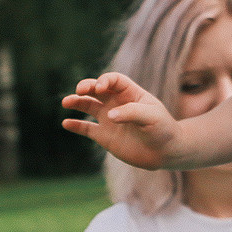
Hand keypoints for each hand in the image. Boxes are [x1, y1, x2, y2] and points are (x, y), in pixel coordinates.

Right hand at [61, 73, 180, 168]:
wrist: (165, 151)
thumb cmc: (163, 129)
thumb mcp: (152, 117)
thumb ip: (131, 113)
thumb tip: (110, 116)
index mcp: (130, 93)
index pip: (113, 80)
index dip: (105, 80)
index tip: (100, 88)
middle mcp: (117, 103)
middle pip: (97, 89)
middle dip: (86, 87)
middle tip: (79, 90)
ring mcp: (109, 119)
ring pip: (88, 106)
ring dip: (76, 102)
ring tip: (66, 102)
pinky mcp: (104, 136)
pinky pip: (86, 128)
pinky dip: (75, 125)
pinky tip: (66, 123)